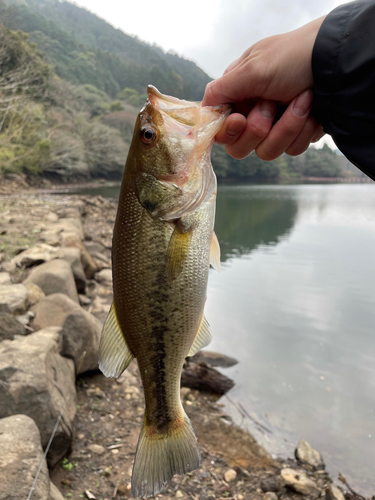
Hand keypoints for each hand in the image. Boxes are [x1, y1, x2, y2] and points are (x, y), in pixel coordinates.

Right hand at [202, 16, 325, 159]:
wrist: (337, 64)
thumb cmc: (293, 58)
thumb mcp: (253, 68)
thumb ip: (222, 90)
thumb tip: (202, 108)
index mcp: (238, 94)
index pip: (219, 129)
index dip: (228, 131)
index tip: (240, 119)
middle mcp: (253, 113)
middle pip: (239, 149)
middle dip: (259, 129)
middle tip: (272, 105)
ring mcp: (275, 127)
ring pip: (267, 152)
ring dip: (287, 127)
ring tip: (302, 100)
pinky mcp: (296, 135)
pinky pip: (291, 150)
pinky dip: (303, 130)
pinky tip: (313, 111)